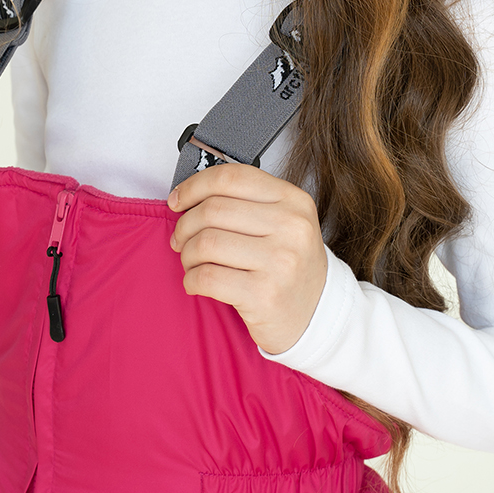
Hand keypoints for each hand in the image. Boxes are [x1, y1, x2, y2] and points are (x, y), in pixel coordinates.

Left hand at [167, 164, 327, 354]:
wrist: (316, 315)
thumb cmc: (289, 265)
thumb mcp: (283, 222)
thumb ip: (245, 202)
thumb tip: (188, 195)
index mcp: (293, 200)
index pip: (231, 178)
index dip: (194, 186)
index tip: (177, 200)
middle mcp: (291, 227)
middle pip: (213, 210)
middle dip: (185, 226)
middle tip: (180, 240)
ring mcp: (280, 262)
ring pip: (206, 243)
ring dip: (187, 255)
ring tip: (191, 263)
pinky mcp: (264, 295)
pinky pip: (207, 277)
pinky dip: (191, 280)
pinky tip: (196, 283)